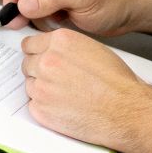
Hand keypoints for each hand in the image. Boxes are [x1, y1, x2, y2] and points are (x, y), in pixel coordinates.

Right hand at [1, 0, 151, 35]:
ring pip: (26, 0)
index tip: (12, 4)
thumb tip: (24, 3)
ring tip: (48, 22)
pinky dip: (41, 21)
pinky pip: (37, 12)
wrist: (134, 11)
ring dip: (31, 14)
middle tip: (18, 22)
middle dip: (18, 3)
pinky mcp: (56, 3)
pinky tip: (56, 25)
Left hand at [19, 29, 151, 148]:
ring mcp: (41, 87)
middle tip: (58, 80)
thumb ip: (67, 47)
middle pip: (27, 64)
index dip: (37, 53)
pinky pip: (34, 105)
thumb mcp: (93, 49)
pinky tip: (65, 107)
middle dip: (39, 71)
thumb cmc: (116, 82)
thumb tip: (53, 50)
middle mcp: (47, 61)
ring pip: (30, 85)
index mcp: (60, 42)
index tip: (40, 58)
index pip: (30, 44)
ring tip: (67, 95)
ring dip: (43, 89)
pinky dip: (45, 107)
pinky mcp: (40, 110)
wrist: (124, 110)